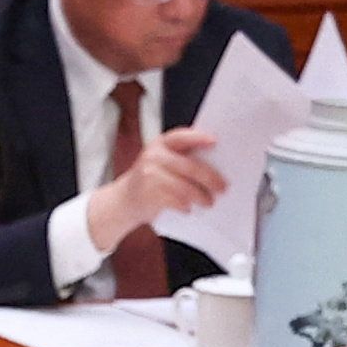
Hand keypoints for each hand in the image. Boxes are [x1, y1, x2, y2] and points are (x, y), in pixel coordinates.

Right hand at [86, 128, 227, 252]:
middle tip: (223, 188)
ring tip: (209, 202)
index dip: (198, 138)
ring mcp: (148, 175)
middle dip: (210, 178)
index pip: (181, 137)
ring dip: (200, 196)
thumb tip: (219, 165)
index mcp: (161, 144)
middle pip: (189, 166)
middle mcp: (153, 156)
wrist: (123, 201)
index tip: (215, 142)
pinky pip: (173, 200)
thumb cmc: (152, 179)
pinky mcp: (147, 193)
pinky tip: (189, 209)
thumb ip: (183, 157)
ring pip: (183, 186)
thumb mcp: (163, 162)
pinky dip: (184, 205)